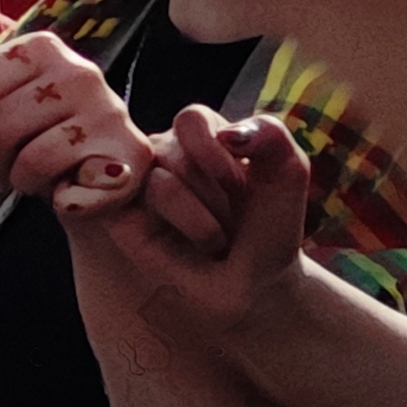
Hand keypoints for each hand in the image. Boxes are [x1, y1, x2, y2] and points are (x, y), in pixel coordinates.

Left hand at [0, 33, 152, 210]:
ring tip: (26, 177)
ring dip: (11, 176)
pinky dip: (39, 189)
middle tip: (2, 170)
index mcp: (41, 46)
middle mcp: (77, 66)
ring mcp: (103, 104)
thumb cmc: (41, 149)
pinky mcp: (120, 146)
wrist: (102, 188)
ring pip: (16, 144)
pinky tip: (58, 188)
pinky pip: (44, 167)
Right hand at [62, 105, 314, 355]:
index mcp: (200, 135)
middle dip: (215, 194)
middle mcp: (163, 155)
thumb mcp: (288, 173)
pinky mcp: (118, 217)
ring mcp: (138, 186)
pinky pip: (132, 202)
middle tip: (230, 222)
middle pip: (175, 151)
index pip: (191, 120)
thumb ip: (270, 135)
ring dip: (202, 219)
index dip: (217, 155)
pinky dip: (176, 221)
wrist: (257, 286)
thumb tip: (230, 132)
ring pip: (160, 180)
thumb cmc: (268, 228)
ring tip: (215, 241)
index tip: (240, 187)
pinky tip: (189, 245)